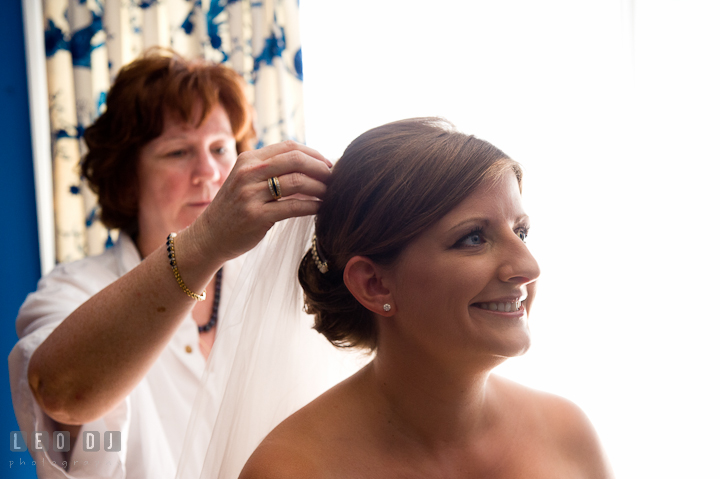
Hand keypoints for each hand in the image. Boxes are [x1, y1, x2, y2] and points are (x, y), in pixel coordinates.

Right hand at [189, 140, 331, 263]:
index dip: (313, 154)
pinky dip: (313, 206)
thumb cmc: (235, 208)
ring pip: (297, 183)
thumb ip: (271, 169)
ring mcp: (251, 194)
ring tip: (332, 194)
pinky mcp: (256, 216)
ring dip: (320, 188)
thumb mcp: (246, 180)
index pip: (289, 147)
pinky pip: (294, 207)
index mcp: (248, 159)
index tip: (328, 164)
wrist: (209, 236)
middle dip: (321, 168)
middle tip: (335, 178)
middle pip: (296, 160)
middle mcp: (248, 173)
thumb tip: (310, 162)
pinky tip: (322, 208)